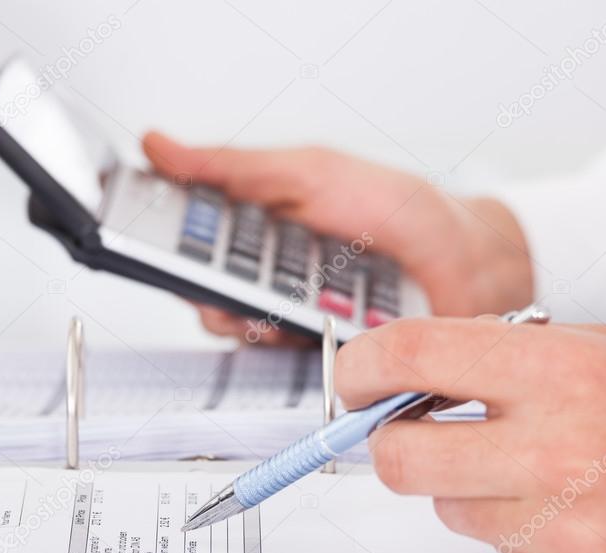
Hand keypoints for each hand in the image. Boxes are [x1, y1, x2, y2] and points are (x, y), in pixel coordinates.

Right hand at [142, 132, 533, 342]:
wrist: (460, 260)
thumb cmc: (392, 206)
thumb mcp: (306, 172)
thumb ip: (231, 168)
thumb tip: (159, 147)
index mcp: (254, 219)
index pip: (185, 231)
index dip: (161, 234)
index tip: (145, 232)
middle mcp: (261, 268)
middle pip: (200, 283)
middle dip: (204, 280)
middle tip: (217, 271)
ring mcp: (283, 309)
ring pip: (231, 323)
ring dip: (242, 311)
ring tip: (266, 295)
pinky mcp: (307, 346)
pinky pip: (272, 352)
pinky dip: (280, 336)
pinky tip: (297, 319)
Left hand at [335, 317, 605, 552]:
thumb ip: (511, 353)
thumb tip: (420, 369)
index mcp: (565, 374)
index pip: (413, 356)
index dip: (361, 365)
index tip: (353, 376)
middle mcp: (557, 454)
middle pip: (397, 457)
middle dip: (391, 441)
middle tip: (416, 432)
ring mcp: (560, 533)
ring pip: (445, 510)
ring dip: (468, 488)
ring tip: (536, 473)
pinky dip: (515, 533)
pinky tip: (572, 516)